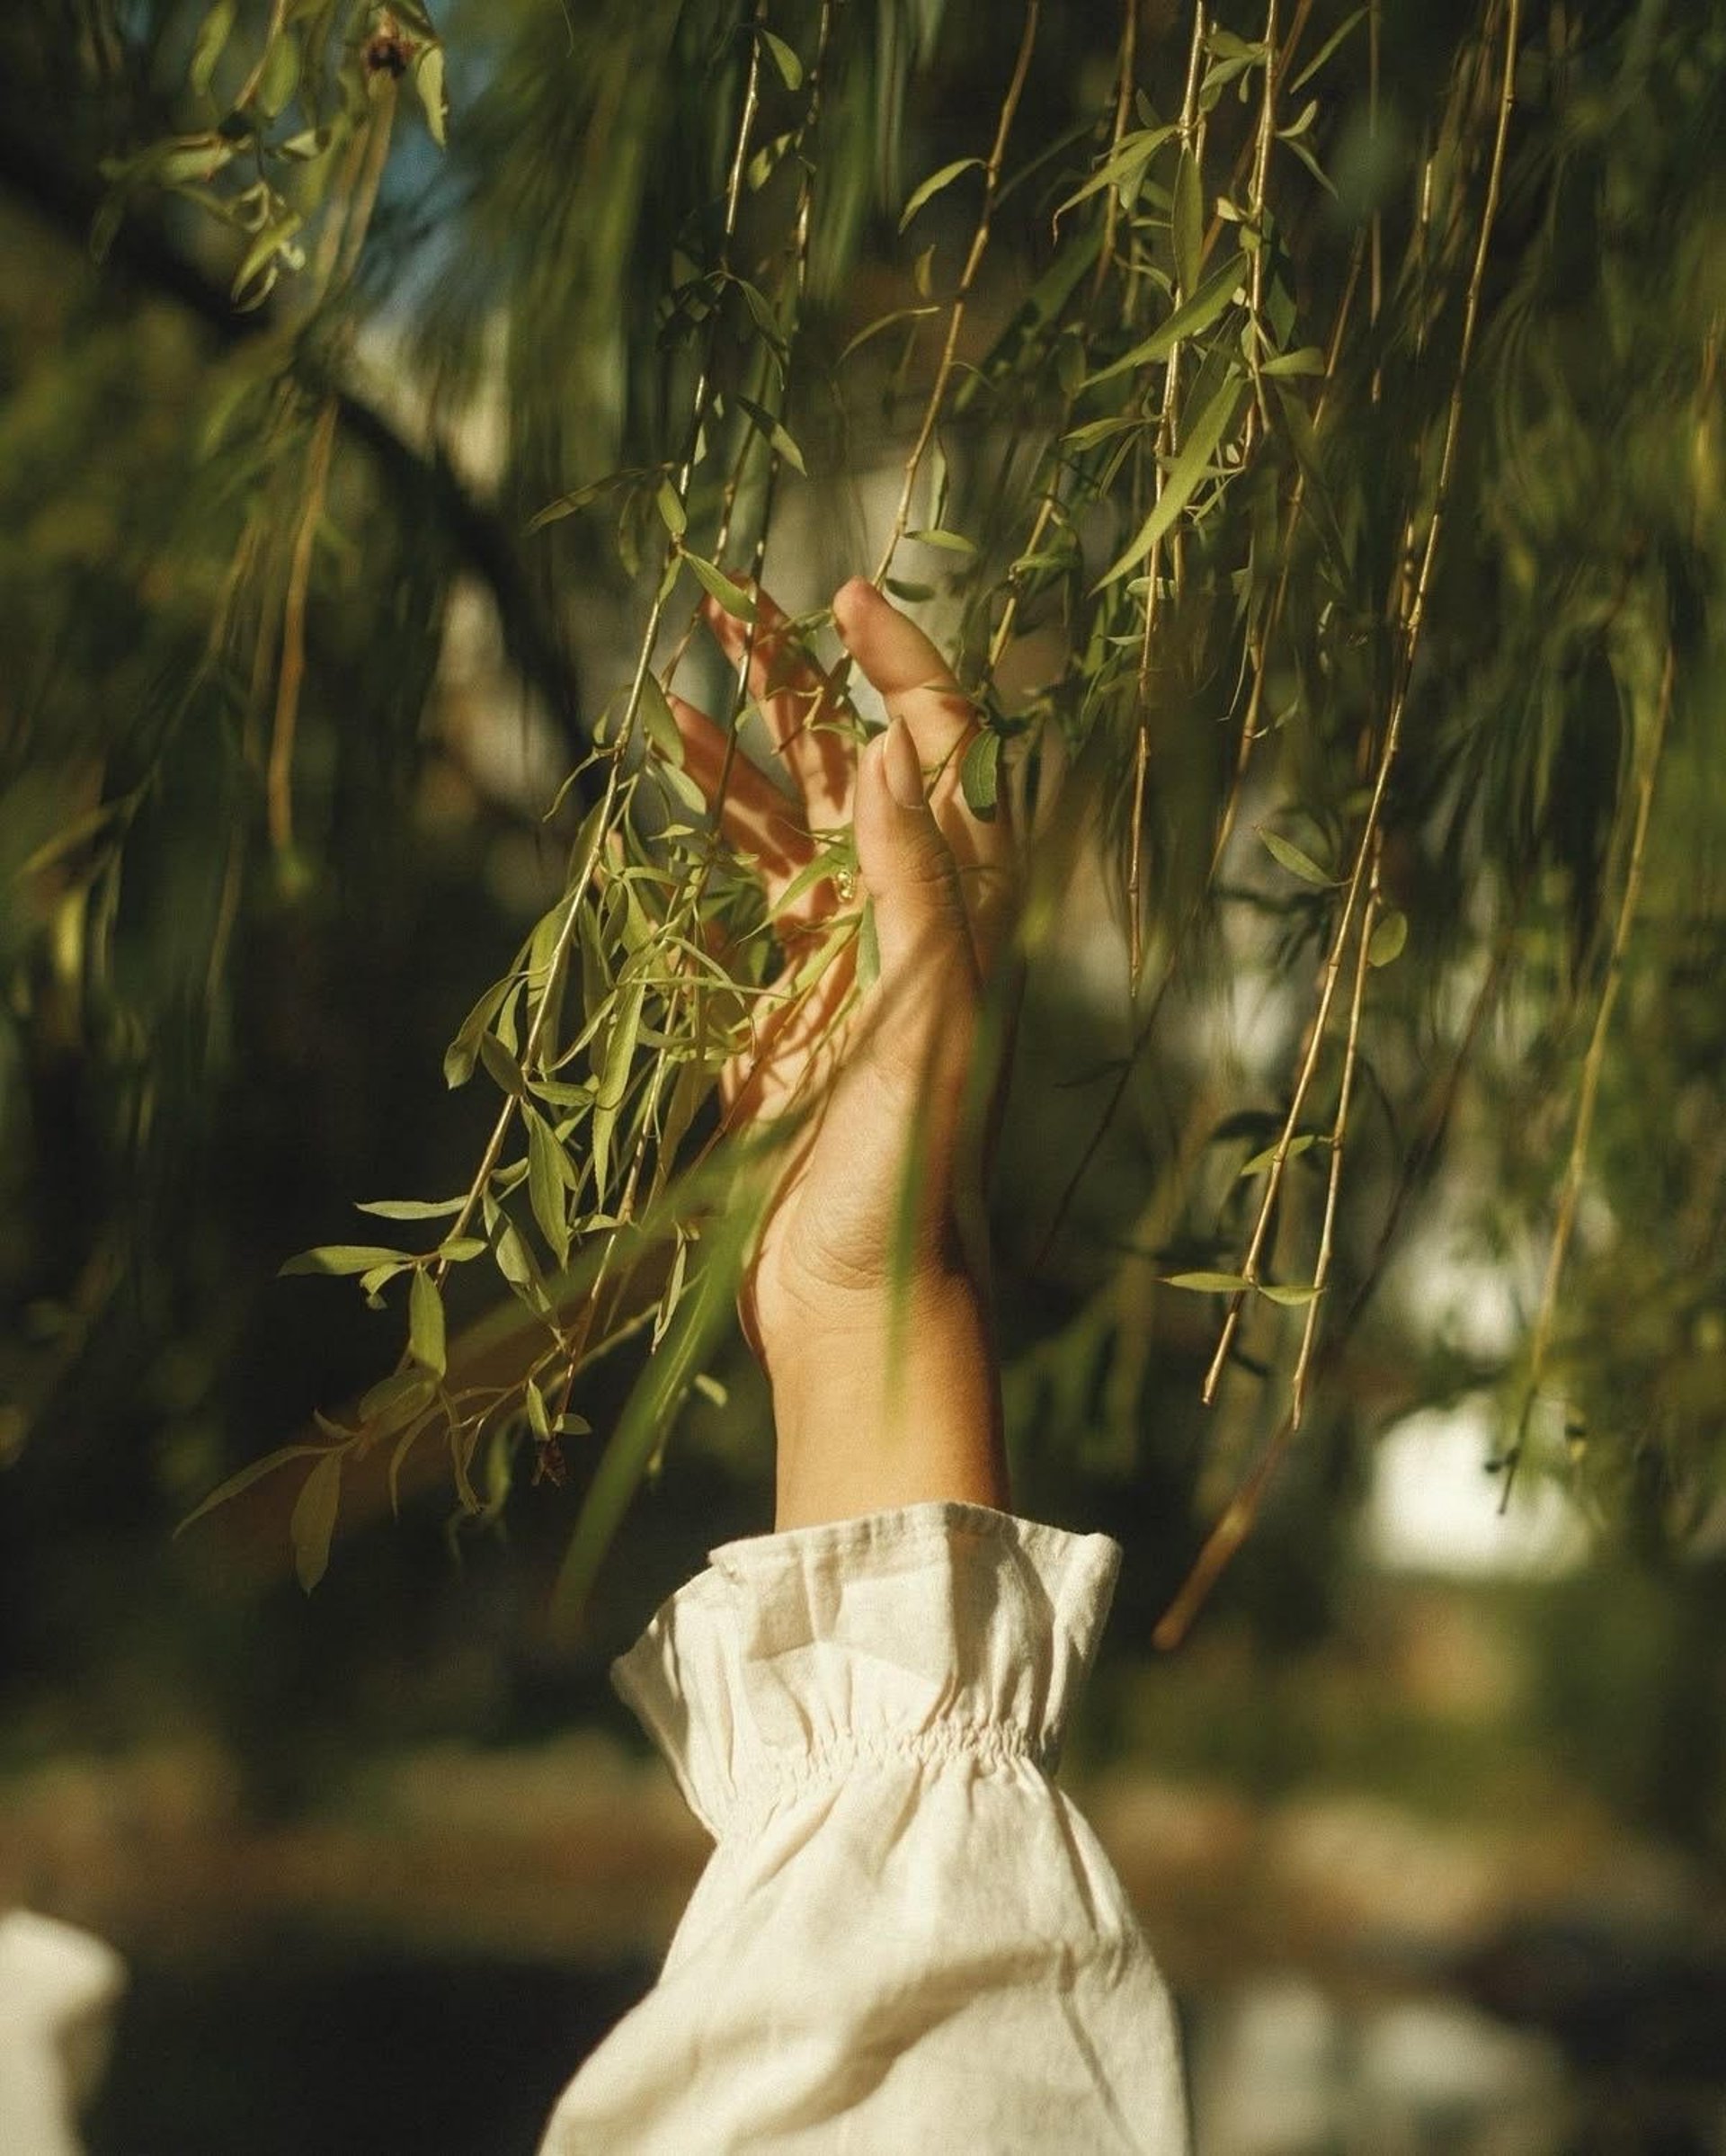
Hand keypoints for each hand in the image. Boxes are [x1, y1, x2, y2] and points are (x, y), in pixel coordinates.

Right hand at [668, 577, 1016, 1527]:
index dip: (899, 666)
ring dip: (739, 752)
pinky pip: (735, 898)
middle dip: (798, 684)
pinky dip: (703, 839)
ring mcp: (828, 961)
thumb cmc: (903, 1174)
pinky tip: (666, 787)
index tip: (843, 596)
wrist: (848, 1295)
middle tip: (734, 603)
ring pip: (784, 826)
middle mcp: (897, 919)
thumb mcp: (922, 1023)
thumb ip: (914, 888)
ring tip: (681, 679)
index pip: (941, 754)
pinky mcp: (767, 1008)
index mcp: (955, 911)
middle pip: (852, 770)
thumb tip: (896, 746)